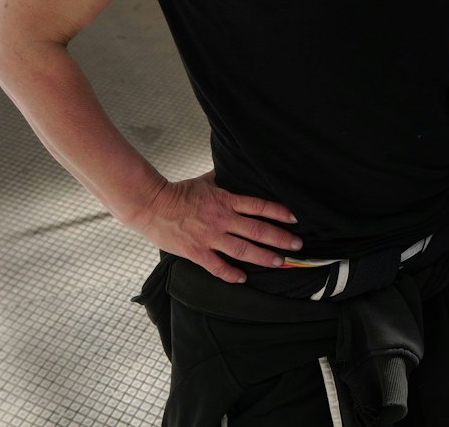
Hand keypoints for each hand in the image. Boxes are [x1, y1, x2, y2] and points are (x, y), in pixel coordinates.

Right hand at [125, 171, 300, 282]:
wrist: (151, 205)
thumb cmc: (178, 192)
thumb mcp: (206, 181)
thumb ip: (224, 180)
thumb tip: (235, 170)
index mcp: (225, 200)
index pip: (259, 206)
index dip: (279, 212)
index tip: (295, 218)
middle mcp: (222, 219)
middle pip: (257, 229)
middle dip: (280, 238)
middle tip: (297, 245)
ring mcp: (210, 237)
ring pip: (243, 249)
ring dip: (263, 257)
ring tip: (279, 262)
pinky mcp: (196, 252)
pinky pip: (218, 266)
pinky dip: (231, 274)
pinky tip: (243, 279)